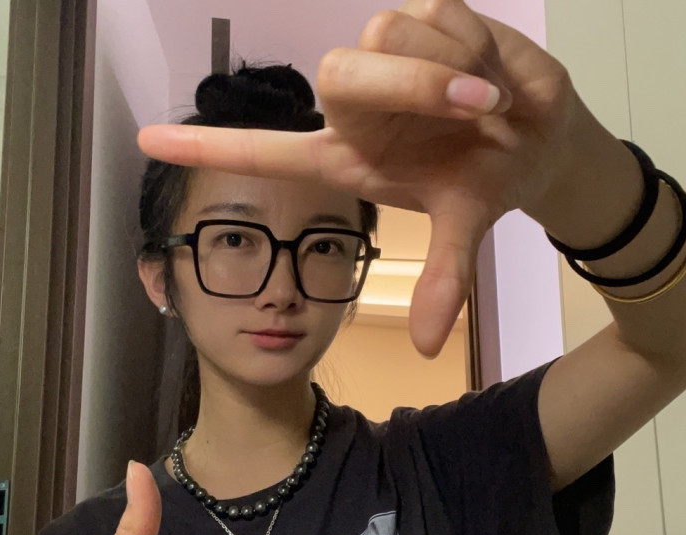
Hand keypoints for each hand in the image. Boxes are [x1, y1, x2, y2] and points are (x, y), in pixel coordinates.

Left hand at [138, 0, 588, 355]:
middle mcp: (356, 106)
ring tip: (490, 100)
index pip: (266, 151)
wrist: (539, 139)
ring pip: (387, 34)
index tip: (147, 142)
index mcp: (351, 156)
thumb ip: (442, 280)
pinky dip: (473, 44)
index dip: (208, 149)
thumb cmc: (486, 180)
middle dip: (413, 86)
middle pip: (338, 72)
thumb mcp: (464, 229)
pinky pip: (433, 13)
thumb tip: (428, 350)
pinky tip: (492, 72)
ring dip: (454, 69)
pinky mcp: (420, 16)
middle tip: (479, 107)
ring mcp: (384, 57)